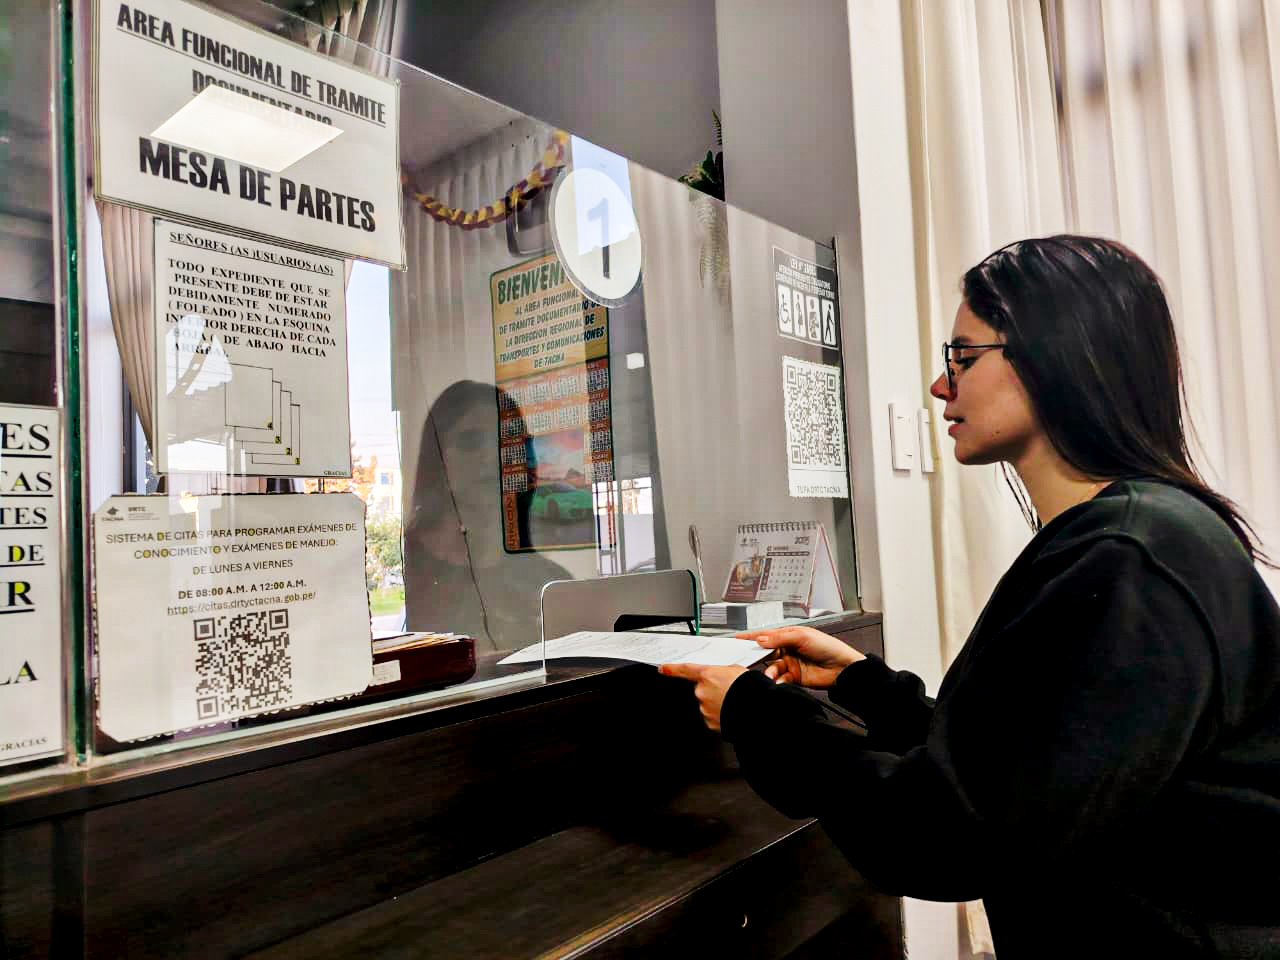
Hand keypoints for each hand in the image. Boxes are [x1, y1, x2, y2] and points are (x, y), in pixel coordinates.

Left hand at [657, 663, 746, 730]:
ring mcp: (705, 708)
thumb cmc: (750, 689)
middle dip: (712, 690)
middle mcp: (702, 692)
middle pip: (702, 689)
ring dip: (718, 703)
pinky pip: (713, 716)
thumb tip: (721, 675)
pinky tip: (732, 711)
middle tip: (729, 690)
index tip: (662, 669)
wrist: (757, 710)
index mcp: (707, 675)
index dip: (672, 669)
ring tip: (734, 702)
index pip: (684, 670)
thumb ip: (723, 672)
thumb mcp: (737, 671)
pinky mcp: (710, 722)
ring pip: (708, 703)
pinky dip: (721, 714)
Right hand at [738, 625, 862, 689]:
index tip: (737, 639)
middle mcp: (787, 650)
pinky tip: (778, 682)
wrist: (843, 668)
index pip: (766, 636)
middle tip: (746, 661)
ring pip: (771, 668)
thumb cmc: (828, 647)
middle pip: (765, 653)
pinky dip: (777, 681)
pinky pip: (780, 680)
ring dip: (769, 672)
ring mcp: (790, 664)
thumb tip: (761, 640)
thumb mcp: (802, 637)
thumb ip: (780, 639)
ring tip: (770, 675)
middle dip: (756, 657)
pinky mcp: (794, 678)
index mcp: (788, 636)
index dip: (751, 637)